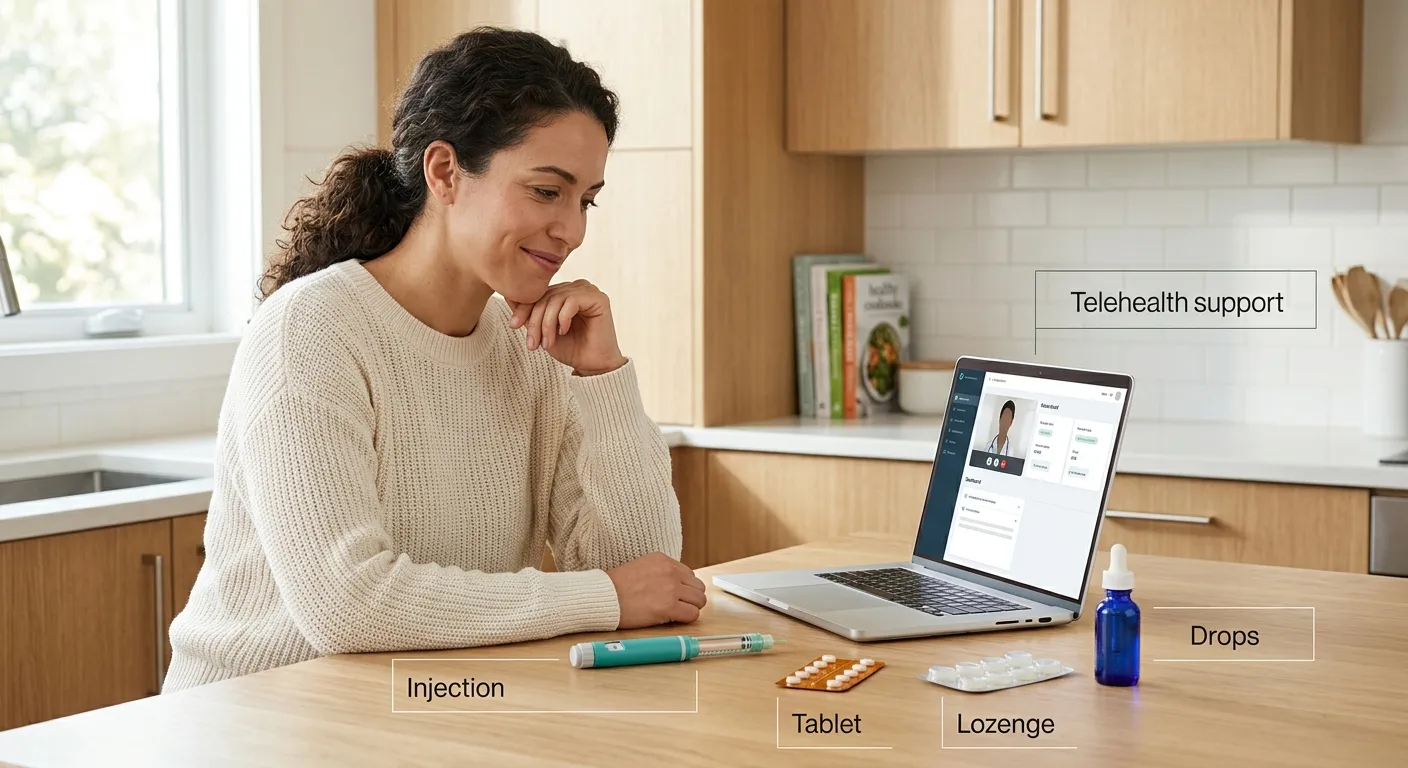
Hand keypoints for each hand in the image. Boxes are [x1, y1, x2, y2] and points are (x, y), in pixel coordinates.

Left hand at [507, 280, 627, 375]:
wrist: (592, 366)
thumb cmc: (570, 349)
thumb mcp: (541, 330)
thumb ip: (528, 313)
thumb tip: (508, 295)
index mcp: (564, 291)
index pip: (538, 293)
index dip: (523, 308)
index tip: (513, 325)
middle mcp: (576, 287)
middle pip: (546, 296)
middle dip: (535, 320)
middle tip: (532, 343)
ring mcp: (589, 291)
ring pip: (556, 299)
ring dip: (547, 323)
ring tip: (547, 342)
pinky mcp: (599, 298)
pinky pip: (572, 301)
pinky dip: (563, 318)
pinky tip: (564, 332)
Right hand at [605, 552, 707, 628]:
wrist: (603, 596)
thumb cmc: (615, 586)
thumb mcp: (640, 567)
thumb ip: (659, 573)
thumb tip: (672, 585)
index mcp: (663, 560)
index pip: (688, 574)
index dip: (683, 588)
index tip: (676, 595)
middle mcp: (670, 571)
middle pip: (698, 587)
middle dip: (691, 598)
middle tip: (679, 606)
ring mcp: (671, 589)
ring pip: (699, 600)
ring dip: (691, 608)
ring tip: (676, 613)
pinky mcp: (669, 607)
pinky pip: (692, 614)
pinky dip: (686, 619)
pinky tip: (674, 619)